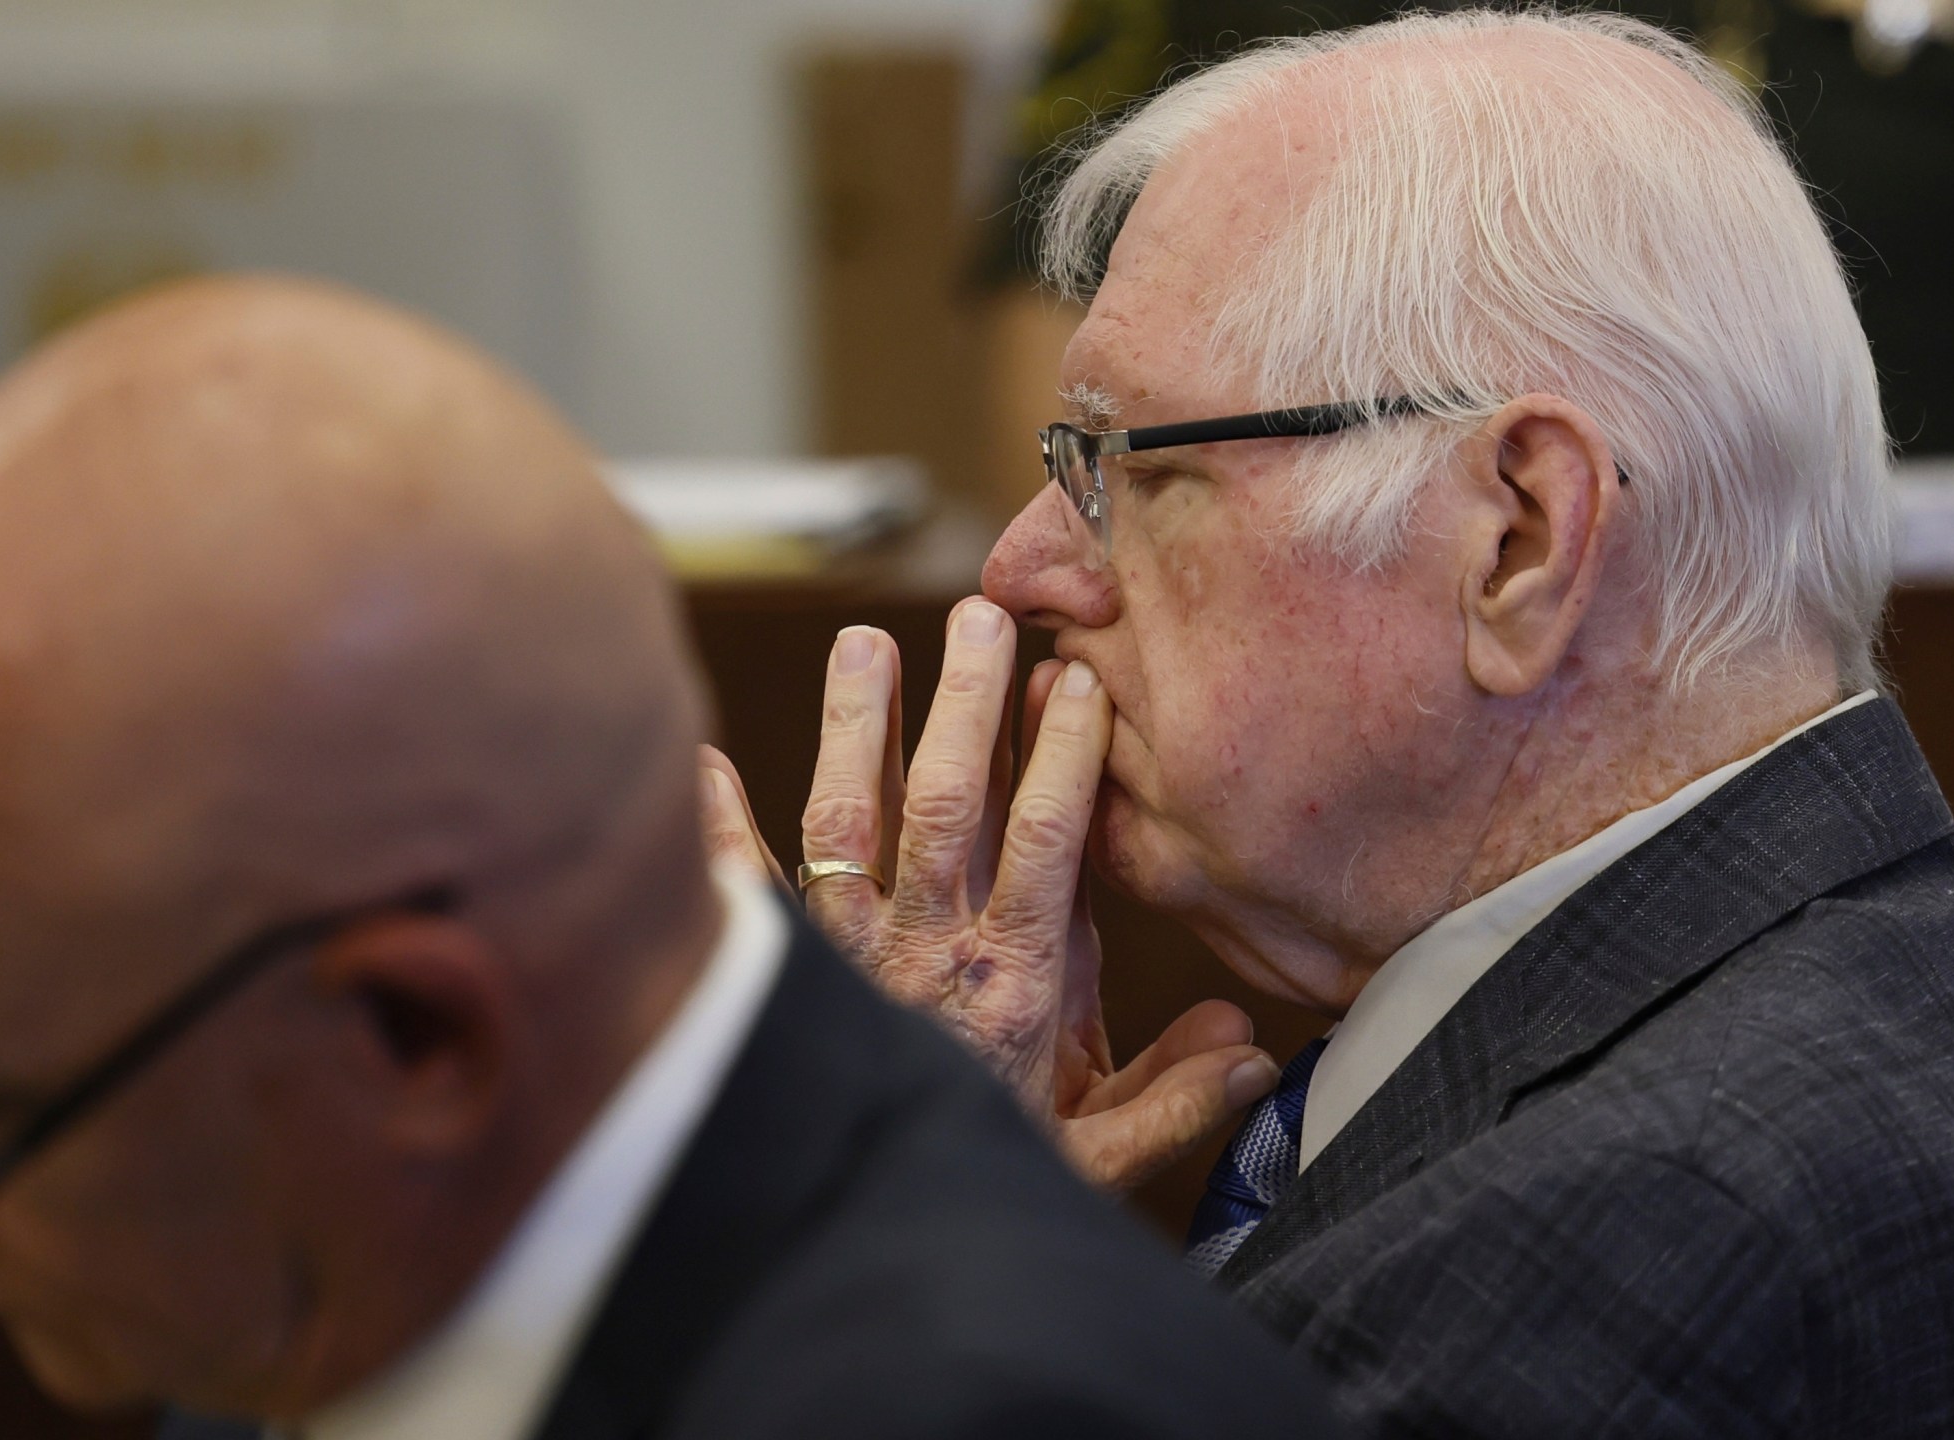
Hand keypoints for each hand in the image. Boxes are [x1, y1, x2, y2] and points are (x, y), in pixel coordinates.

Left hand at [699, 599, 1279, 1190]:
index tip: (1074, 679)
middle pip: (947, 803)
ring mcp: (847, 956)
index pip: (1046, 839)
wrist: (873, 1233)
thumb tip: (1252, 1052)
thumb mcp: (1094, 1158)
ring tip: (865, 642)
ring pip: (850, 821)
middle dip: (966, 704)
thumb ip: (1170, 1100)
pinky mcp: (784, 977)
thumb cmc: (986, 1182)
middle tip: (981, 615)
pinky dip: (717, 830)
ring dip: (858, 728)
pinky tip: (701, 761)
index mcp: (1013, 979)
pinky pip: (745, 896)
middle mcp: (926, 951)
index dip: (1063, 754)